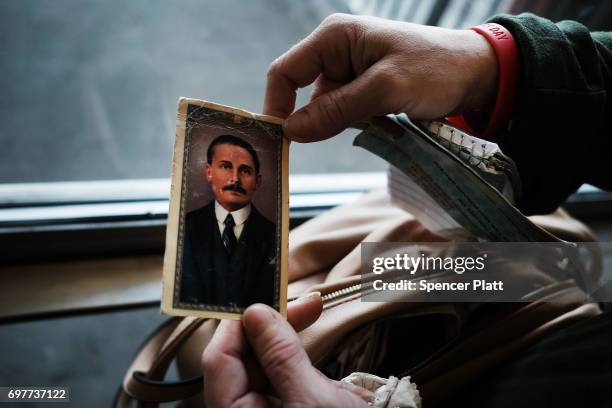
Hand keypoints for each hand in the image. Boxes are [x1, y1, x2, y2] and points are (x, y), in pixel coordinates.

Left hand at [202, 294, 369, 406]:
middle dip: (273, 329)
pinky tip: (325, 367)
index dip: (240, 323)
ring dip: (292, 345)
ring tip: (320, 333)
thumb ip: (281, 356)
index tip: (269, 297)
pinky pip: (284, 381)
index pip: (220, 359)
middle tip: (307, 305)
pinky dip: (303, 366)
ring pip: (265, 367)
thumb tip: (257, 313)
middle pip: (242, 360)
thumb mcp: (314, 401)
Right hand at [264, 13, 496, 141]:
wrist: (477, 73)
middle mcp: (336, 52)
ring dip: (350, 122)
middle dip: (328, 118)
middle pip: (305, 95)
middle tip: (366, 121)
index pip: (285, 72)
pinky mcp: (362, 88)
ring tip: (386, 115)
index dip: (277, 105)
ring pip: (327, 110)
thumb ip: (336, 110)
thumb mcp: (386, 89)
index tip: (283, 140)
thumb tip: (290, 132)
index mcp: (334, 37)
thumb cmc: (435, 69)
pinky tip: (388, 118)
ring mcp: (349, 71)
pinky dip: (362, 122)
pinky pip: (346, 114)